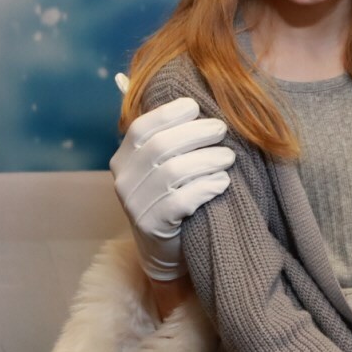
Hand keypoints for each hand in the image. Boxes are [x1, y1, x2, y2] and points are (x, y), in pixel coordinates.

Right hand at [110, 94, 235, 280]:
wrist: (165, 249)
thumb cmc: (171, 198)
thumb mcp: (162, 167)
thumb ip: (170, 138)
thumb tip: (195, 102)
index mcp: (124, 158)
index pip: (142, 127)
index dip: (169, 113)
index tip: (196, 106)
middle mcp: (124, 179)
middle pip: (160, 146)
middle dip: (196, 133)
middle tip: (222, 129)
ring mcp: (135, 204)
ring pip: (174, 172)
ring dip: (207, 160)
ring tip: (228, 157)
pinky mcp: (151, 225)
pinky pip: (181, 201)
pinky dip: (205, 187)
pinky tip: (222, 182)